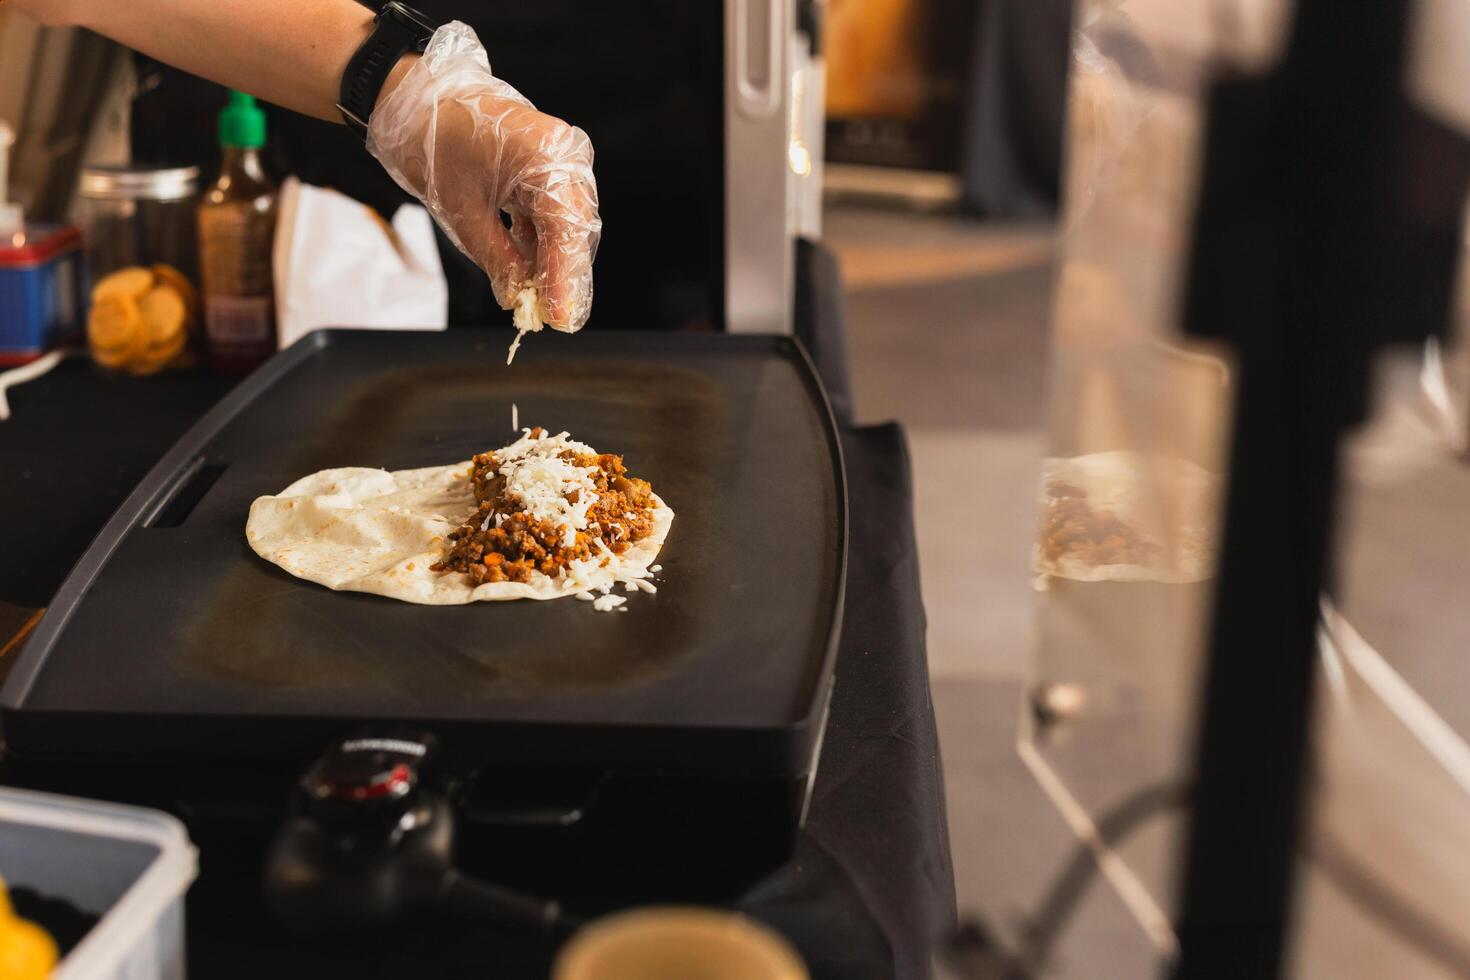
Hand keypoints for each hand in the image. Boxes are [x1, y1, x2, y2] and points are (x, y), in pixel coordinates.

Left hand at [368, 23, 600, 330]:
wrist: (419, 100)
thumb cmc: (435, 144)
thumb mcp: (463, 212)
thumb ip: (498, 258)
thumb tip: (519, 297)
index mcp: (545, 157)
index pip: (566, 229)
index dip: (564, 278)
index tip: (560, 317)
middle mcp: (564, 155)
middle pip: (576, 228)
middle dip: (564, 276)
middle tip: (556, 319)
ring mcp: (561, 158)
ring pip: (568, 224)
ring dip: (554, 262)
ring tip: (541, 302)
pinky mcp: (550, 165)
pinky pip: (554, 211)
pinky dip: (543, 242)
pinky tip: (532, 272)